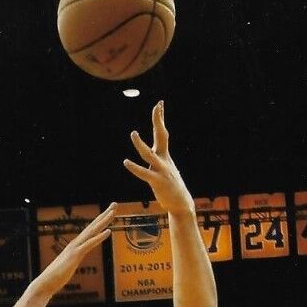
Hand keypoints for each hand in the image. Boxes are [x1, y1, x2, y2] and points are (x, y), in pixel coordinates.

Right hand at [30, 203, 114, 298]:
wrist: (44, 284)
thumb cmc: (54, 279)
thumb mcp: (66, 269)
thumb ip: (70, 264)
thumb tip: (71, 265)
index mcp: (75, 246)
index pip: (90, 231)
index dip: (100, 221)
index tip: (109, 213)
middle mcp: (75, 244)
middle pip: (93, 226)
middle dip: (104, 215)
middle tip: (115, 204)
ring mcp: (75, 248)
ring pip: (92, 231)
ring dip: (103, 220)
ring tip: (113, 211)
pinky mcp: (75, 255)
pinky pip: (89, 244)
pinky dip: (99, 237)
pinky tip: (108, 231)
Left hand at [122, 101, 193, 216]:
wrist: (180, 202)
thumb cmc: (171, 186)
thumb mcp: (166, 168)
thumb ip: (160, 159)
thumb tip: (156, 152)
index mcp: (165, 155)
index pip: (162, 133)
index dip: (160, 118)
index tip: (160, 104)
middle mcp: (164, 159)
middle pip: (161, 135)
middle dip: (158, 120)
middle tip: (157, 106)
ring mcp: (161, 170)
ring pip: (148, 154)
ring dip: (140, 144)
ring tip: (133, 133)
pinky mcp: (157, 182)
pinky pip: (143, 173)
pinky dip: (134, 167)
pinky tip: (126, 162)